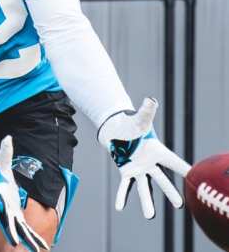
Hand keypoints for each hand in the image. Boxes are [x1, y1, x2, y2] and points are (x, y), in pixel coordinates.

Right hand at [0, 136, 48, 250]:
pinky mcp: (15, 215)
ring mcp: (10, 213)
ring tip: (40, 249)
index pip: (4, 214)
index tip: (13, 238)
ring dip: (30, 239)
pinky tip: (40, 245)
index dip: (8, 225)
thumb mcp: (0, 161)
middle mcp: (5, 209)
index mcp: (1, 199)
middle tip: (24, 246)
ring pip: (21, 229)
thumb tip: (8, 138)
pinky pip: (25, 227)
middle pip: (12, 226)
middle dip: (19, 236)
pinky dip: (32, 236)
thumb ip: (5, 151)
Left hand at [98, 97, 190, 218]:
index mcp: (157, 151)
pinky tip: (120, 207)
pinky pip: (124, 186)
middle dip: (170, 192)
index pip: (174, 162)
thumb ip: (147, 111)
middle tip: (180, 204)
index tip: (197, 181)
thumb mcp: (140, 118)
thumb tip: (150, 99)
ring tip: (149, 215)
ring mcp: (139, 170)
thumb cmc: (132, 124)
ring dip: (146, 201)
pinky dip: (122, 196)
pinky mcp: (126, 172)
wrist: (117, 129)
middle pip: (162, 179)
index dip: (185, 171)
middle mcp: (150, 164)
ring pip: (144, 188)